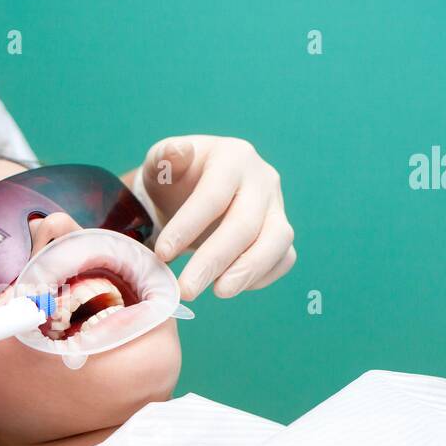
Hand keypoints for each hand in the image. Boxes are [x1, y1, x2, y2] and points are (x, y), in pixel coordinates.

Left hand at [135, 135, 295, 300]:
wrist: (191, 192)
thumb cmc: (174, 179)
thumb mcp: (161, 163)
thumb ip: (165, 157)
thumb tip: (178, 153)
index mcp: (233, 156)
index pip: (214, 195)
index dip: (189, 226)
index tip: (163, 254)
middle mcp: (263, 179)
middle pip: (245, 224)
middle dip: (214, 260)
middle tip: (186, 289)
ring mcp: (277, 207)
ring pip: (277, 241)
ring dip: (247, 271)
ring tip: (218, 292)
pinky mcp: (281, 233)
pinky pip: (284, 258)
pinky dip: (262, 277)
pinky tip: (229, 286)